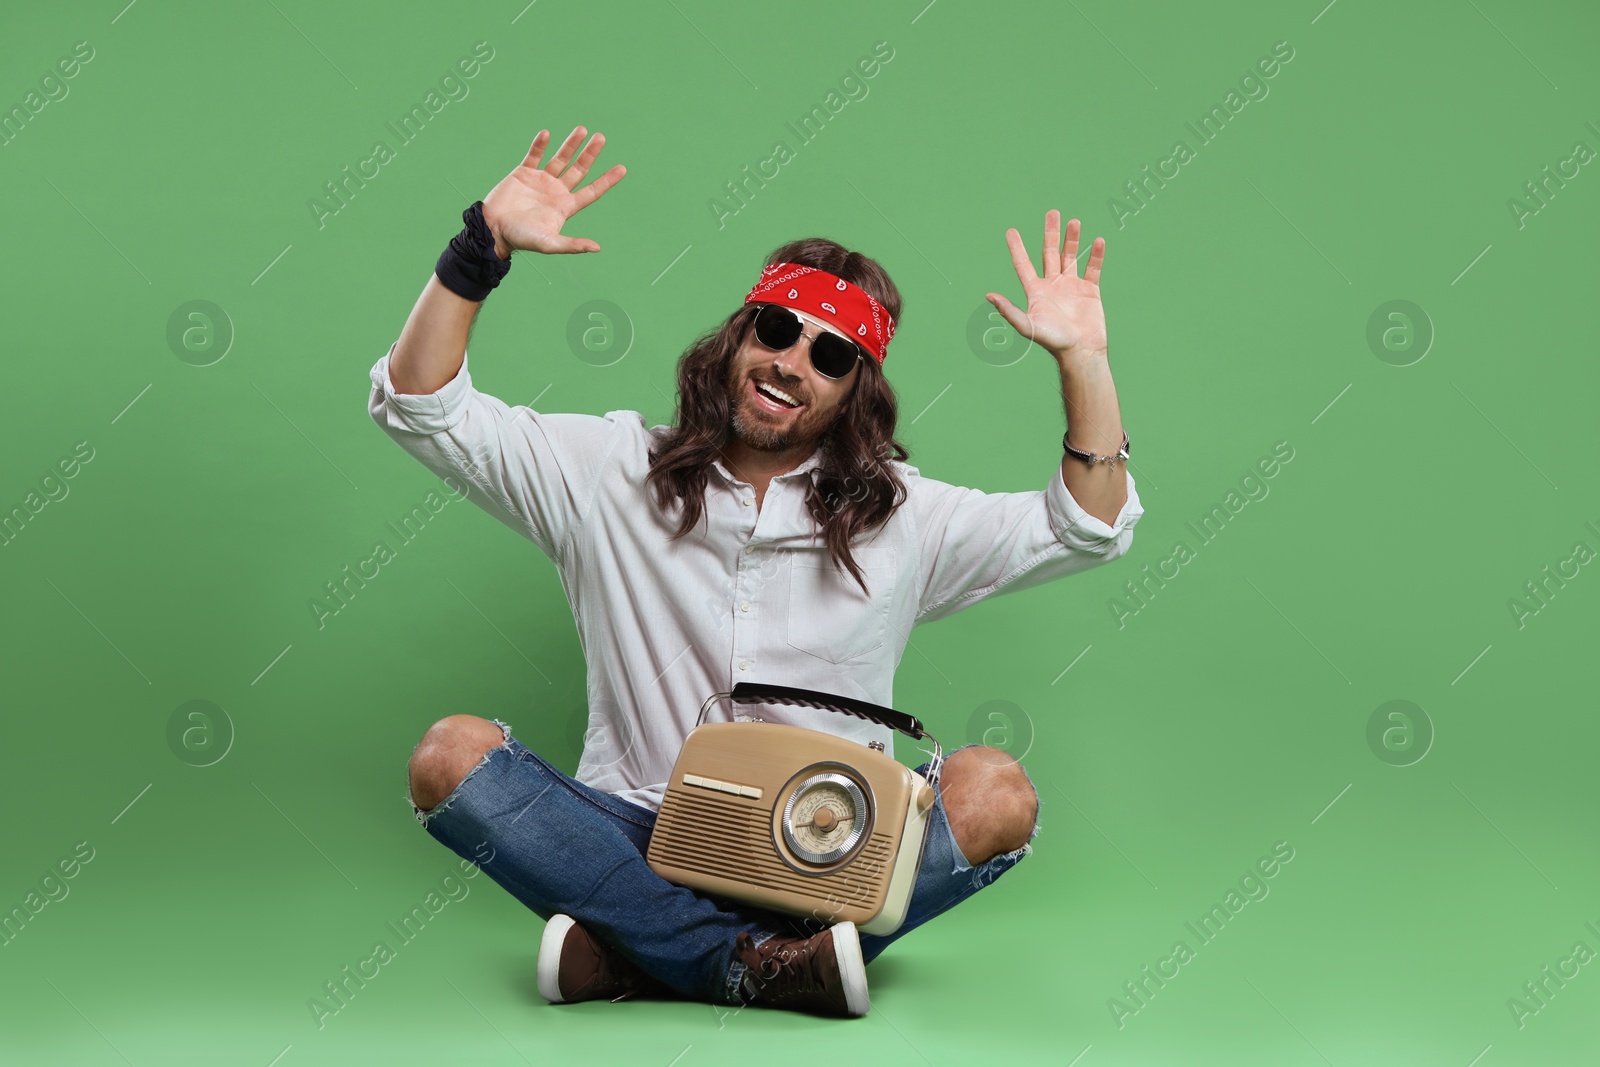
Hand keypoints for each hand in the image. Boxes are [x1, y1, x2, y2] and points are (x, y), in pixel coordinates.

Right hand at [481, 126, 626, 259]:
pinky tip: (547, 134)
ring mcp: (540, 180)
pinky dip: (540, 144)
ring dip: (570, 144)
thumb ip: (572, 245)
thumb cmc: (521, 239)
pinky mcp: (523, 173)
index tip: (622, 168)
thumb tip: (597, 248)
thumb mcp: (549, 243)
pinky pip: (534, 155)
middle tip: (601, 138)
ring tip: (583, 129)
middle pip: (579, 169)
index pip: (591, 191)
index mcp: (565, 207)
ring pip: (560, 158)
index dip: (607, 180)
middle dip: (590, 154)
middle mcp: (556, 191)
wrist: (493, 229)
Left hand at [985, 210, 1107, 359]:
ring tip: (1074, 221)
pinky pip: (1094, 268)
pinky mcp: (1090, 291)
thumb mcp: (1028, 325)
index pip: (1023, 265)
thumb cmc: (1053, 341)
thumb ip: (1008, 310)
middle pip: (1050, 253)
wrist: (1081, 352)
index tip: (1011, 231)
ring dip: (1072, 239)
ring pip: (1071, 256)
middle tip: (1052, 212)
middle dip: (1050, 233)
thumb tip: (989, 295)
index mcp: (1036, 292)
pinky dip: (1096, 255)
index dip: (1017, 248)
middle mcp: (1053, 286)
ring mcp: (1072, 287)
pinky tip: (1098, 241)